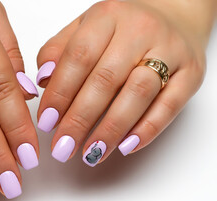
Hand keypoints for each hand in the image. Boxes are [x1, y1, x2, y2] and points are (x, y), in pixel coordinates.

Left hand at [36, 0, 214, 165]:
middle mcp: (139, 30)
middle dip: (80, 119)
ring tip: (90, 153)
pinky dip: (146, 130)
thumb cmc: (123, 27)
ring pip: (137, 94)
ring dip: (111, 129)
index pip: (78, 57)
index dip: (60, 93)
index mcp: (107, 16)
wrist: (174, 13)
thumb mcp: (86, 27)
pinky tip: (125, 147)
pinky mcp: (191, 72)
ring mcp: (170, 50)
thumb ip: (59, 50)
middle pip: (105, 80)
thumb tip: (43, 82)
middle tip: (63, 147)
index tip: (46, 122)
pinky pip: (169, 105)